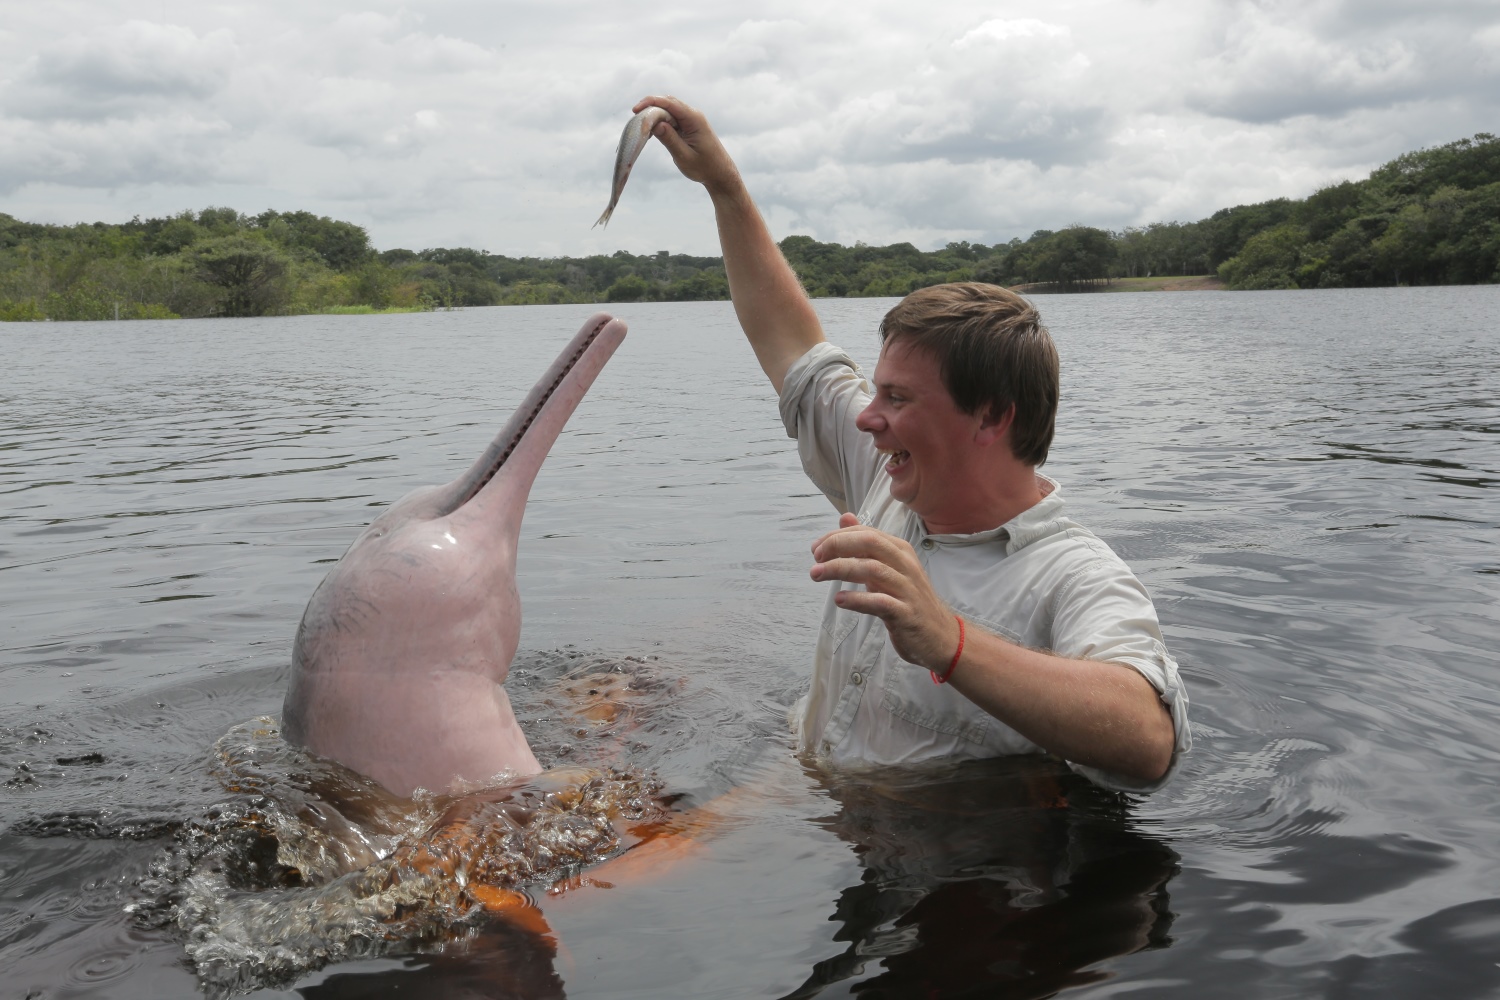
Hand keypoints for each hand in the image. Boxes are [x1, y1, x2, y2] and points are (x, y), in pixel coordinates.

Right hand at [632, 95, 742, 194]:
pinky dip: (659, 124)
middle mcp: (692, 115)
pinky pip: (670, 119)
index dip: (651, 102)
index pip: (670, 103)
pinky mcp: (687, 127)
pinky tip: (650, 134)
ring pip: (667, 111)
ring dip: (653, 117)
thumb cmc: (704, 167)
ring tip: (641, 130)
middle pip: (667, 103)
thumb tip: (655, 124)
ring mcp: (690, 120)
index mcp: (694, 119)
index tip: (635, 110)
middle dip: (649, 108)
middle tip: (635, 120)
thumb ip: (670, 139)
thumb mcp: (684, 156)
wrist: (720, 174)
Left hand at [809, 513, 962, 671]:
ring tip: (816, 574)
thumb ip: (866, 544)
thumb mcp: (888, 567)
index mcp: (900, 550)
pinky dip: (857, 599)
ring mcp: (907, 589)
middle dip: (838, 545)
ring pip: (872, 570)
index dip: (837, 536)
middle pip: (870, 544)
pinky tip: (839, 600)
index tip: (816, 548)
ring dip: (840, 569)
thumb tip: (844, 517)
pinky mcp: (906, 614)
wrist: (941, 635)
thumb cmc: (908, 599)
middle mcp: (905, 565)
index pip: (866, 532)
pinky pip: (880, 602)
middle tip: (816, 557)